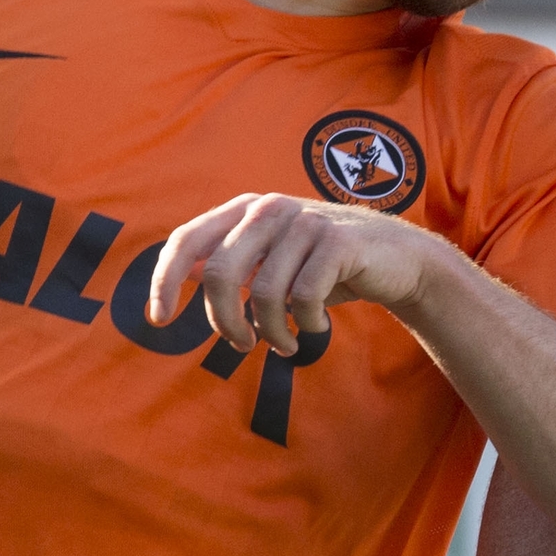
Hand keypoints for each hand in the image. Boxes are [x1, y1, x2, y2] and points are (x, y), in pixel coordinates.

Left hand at [146, 193, 443, 357]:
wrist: (396, 259)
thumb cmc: (326, 266)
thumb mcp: (273, 261)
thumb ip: (232, 261)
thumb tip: (184, 273)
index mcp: (245, 210)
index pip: (186, 239)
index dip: (164, 280)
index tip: (158, 321)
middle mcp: (269, 208)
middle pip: (220, 274)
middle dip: (225, 322)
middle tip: (242, 346)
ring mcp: (304, 221)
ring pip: (264, 294)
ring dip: (272, 333)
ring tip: (286, 344)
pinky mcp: (337, 241)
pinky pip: (303, 298)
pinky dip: (306, 324)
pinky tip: (316, 326)